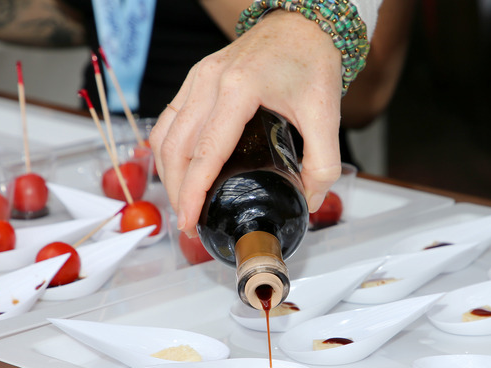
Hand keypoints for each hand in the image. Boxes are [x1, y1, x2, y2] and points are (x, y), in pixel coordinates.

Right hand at [149, 10, 342, 236]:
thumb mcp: (326, 112)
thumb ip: (323, 161)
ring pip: (165, 133)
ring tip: (182, 201)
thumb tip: (310, 200)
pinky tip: (177, 169)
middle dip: (177, 190)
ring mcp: (198, 77)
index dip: (193, 191)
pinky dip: (167, 149)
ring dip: (167, 171)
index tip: (189, 220)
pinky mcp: (196, 77)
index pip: (206, 151)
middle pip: (176, 147)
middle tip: (187, 222)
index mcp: (239, 88)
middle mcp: (210, 80)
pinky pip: (169, 118)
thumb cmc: (311, 58)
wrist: (302, 22)